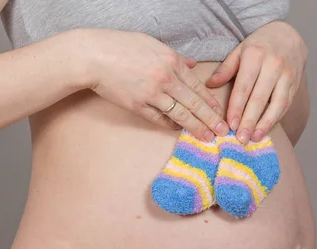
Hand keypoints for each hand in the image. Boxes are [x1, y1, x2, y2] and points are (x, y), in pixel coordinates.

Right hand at [82, 29, 229, 141]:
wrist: (93, 56)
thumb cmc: (120, 46)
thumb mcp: (152, 44)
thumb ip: (175, 56)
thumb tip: (192, 65)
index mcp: (171, 61)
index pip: (197, 85)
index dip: (210, 101)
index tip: (220, 112)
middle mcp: (166, 78)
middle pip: (194, 102)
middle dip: (211, 119)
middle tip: (223, 130)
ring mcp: (152, 93)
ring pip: (181, 114)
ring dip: (195, 127)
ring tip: (207, 137)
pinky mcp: (138, 106)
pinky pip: (160, 119)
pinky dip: (171, 125)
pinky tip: (180, 129)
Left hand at [206, 21, 307, 142]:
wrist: (288, 35)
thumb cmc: (259, 46)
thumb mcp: (240, 50)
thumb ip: (226, 68)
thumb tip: (210, 84)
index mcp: (255, 56)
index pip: (244, 86)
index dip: (237, 107)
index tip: (231, 124)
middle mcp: (273, 65)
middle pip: (260, 98)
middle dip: (250, 120)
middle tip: (241, 138)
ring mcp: (287, 75)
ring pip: (277, 103)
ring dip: (265, 123)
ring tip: (254, 138)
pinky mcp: (296, 83)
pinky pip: (286, 104)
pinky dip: (276, 119)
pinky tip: (266, 129)